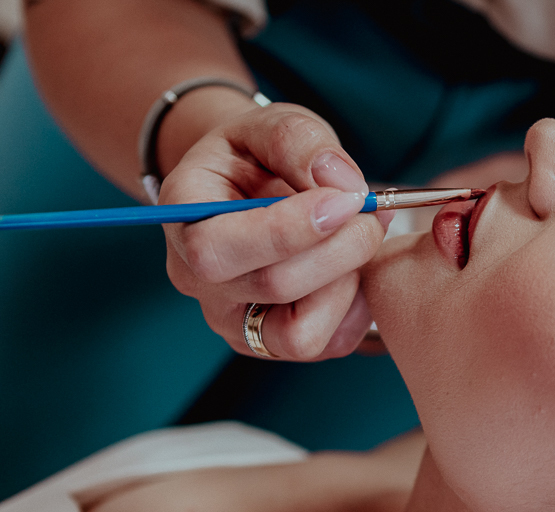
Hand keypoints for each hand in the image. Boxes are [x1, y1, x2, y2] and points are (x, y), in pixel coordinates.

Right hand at [161, 102, 391, 359]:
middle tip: (372, 213)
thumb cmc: (258, 155)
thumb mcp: (269, 124)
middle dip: (339, 250)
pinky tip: (354, 268)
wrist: (253, 188)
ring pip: (300, 334)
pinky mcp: (274, 344)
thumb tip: (342, 183)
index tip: (346, 199)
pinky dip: (355, 308)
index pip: (217, 249)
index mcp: (182, 218)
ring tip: (359, 239)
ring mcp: (233, 321)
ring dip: (347, 285)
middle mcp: (197, 281)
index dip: (289, 229)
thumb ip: (298, 141)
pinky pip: (328, 345)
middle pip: (272, 286)